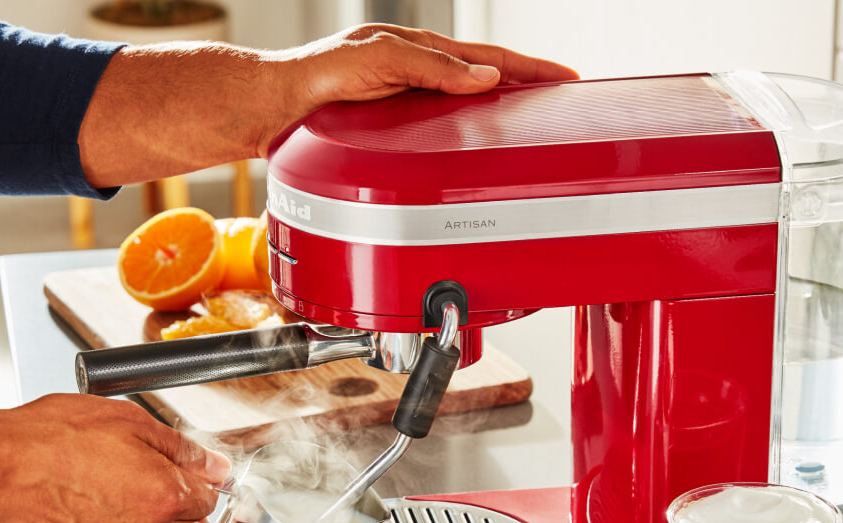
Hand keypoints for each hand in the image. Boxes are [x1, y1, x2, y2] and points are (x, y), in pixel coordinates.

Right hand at [0, 394, 230, 522]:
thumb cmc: (45, 439)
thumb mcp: (123, 419)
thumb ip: (176, 445)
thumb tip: (210, 462)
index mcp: (163, 493)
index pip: (209, 495)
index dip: (203, 478)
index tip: (194, 469)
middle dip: (189, 506)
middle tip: (170, 482)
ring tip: (144, 504)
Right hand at [77, 25, 578, 186]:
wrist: (260, 110)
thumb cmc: (312, 129)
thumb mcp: (375, 144)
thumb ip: (416, 138)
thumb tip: (460, 139)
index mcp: (412, 80)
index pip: (477, 78)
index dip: (519, 81)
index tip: (560, 93)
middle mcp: (404, 61)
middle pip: (478, 63)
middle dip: (524, 71)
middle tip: (566, 82)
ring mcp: (386, 56)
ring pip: (454, 58)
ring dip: (498, 68)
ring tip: (539, 80)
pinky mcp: (364, 60)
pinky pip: (413, 64)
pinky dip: (446, 73)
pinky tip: (477, 83)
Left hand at [272, 25, 580, 142]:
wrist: (277, 109)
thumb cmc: (318, 77)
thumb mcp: (379, 58)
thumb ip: (432, 66)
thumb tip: (485, 78)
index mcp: (420, 50)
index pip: (489, 59)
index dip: (530, 69)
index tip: (565, 78)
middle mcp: (417, 74)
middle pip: (486, 82)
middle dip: (527, 89)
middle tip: (562, 101)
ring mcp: (408, 102)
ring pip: (469, 110)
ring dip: (503, 116)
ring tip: (533, 125)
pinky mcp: (394, 131)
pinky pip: (445, 134)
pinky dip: (472, 140)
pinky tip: (479, 152)